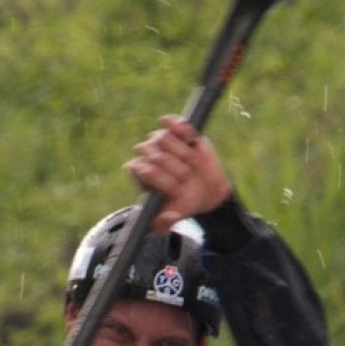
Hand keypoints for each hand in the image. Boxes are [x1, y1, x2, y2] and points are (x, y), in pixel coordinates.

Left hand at [125, 114, 234, 233]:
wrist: (205, 191)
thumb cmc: (184, 203)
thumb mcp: (174, 217)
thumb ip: (164, 223)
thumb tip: (163, 220)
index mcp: (141, 173)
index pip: (139, 167)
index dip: (157, 178)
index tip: (175, 190)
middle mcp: (148, 154)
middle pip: (151, 151)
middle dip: (172, 168)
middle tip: (186, 179)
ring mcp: (163, 141)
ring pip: (163, 137)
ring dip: (181, 152)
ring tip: (192, 164)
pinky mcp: (179, 131)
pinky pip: (174, 123)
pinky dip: (181, 128)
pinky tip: (190, 138)